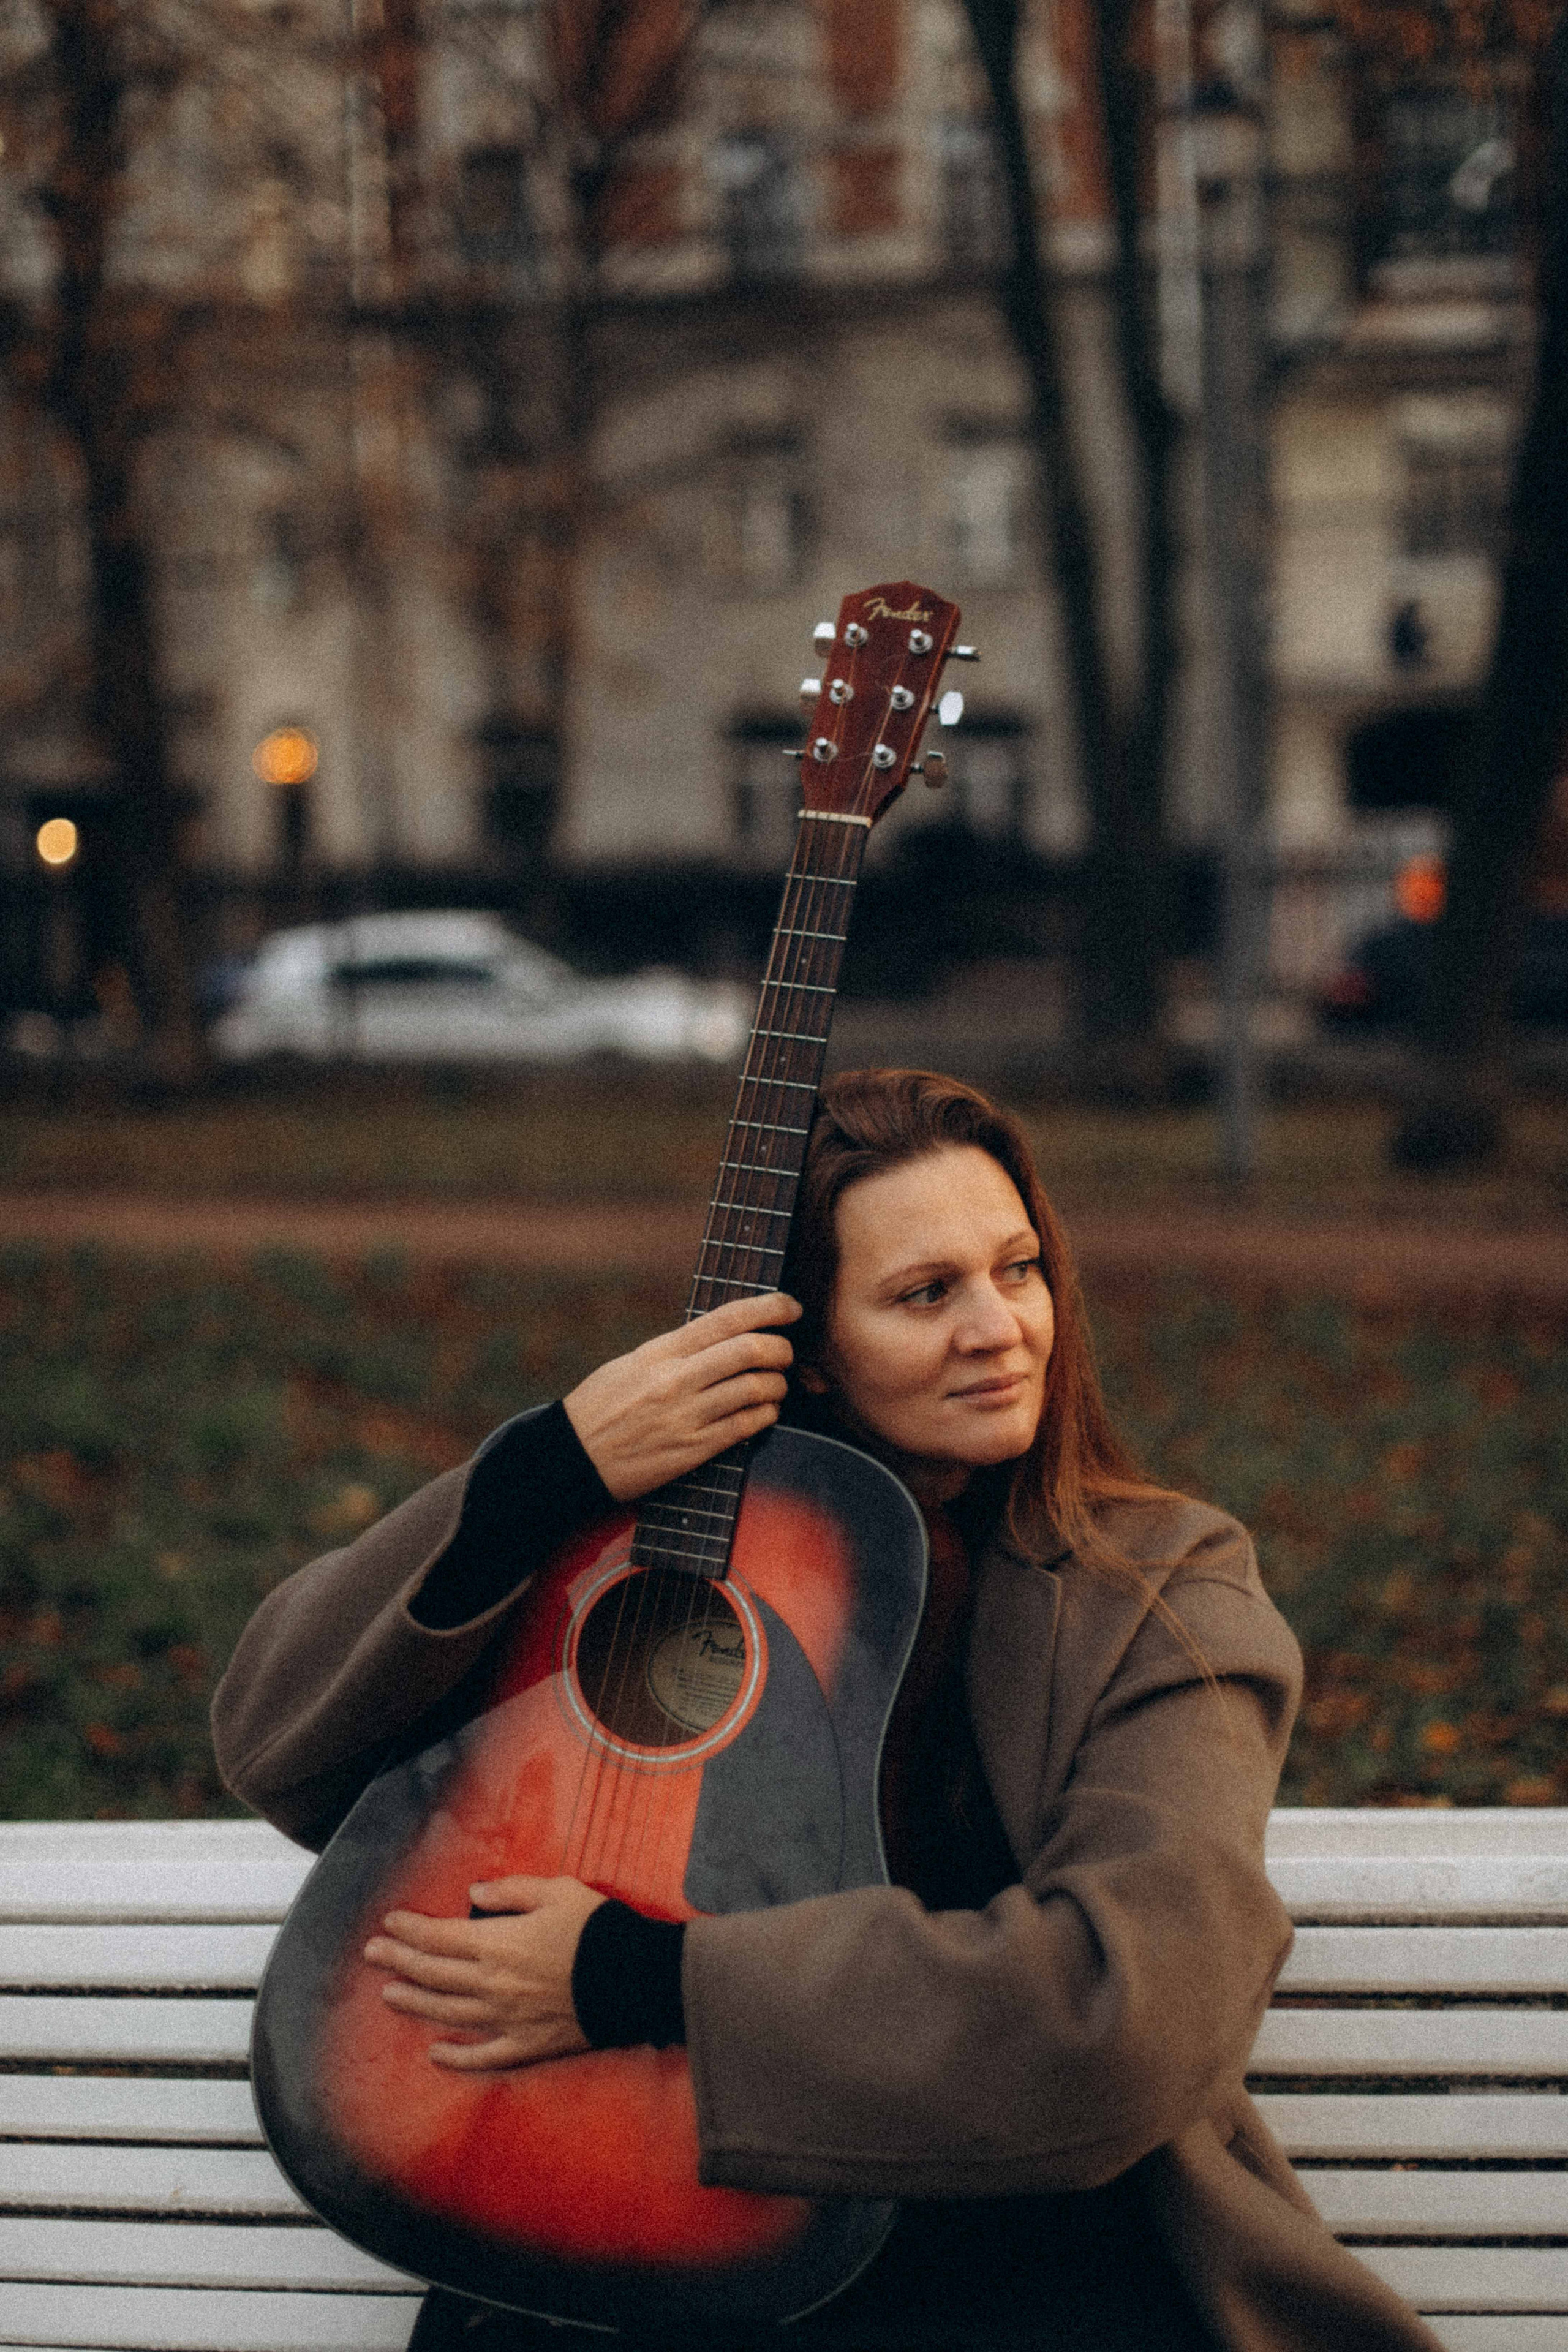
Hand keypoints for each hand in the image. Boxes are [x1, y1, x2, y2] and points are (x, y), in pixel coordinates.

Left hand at [363, 1875, 605, 2070]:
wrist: (635, 1979)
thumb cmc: (598, 1929)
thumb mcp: (557, 1891)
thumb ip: (511, 1891)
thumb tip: (475, 1893)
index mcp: (498, 1943)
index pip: (440, 1936)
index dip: (410, 1929)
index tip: (388, 1923)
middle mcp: (493, 1983)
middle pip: (434, 1973)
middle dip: (399, 1960)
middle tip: (373, 1954)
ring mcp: (506, 2018)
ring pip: (448, 2012)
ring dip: (415, 2002)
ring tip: (390, 1994)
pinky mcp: (526, 2045)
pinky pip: (484, 2056)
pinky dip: (456, 2058)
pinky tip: (436, 2054)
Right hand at [564, 1291, 800, 1500]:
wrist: (573, 1458)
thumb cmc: (603, 1406)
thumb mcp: (634, 1363)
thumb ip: (678, 1349)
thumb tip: (725, 1336)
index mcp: (662, 1351)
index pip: (726, 1318)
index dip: (769, 1307)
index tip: (791, 1307)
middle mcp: (677, 1379)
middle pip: (750, 1351)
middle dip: (781, 1349)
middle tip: (785, 1354)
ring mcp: (687, 1416)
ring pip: (756, 1389)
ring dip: (778, 1385)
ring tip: (775, 1386)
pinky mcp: (693, 1450)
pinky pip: (746, 1426)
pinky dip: (766, 1415)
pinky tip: (764, 1412)